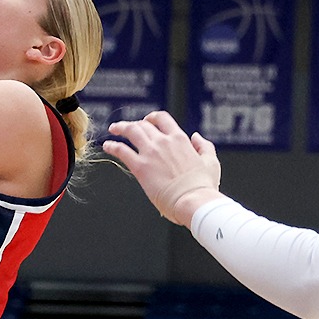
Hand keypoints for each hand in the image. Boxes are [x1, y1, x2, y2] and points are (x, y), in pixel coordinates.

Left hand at [101, 111, 223, 225]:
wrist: (193, 201)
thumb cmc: (203, 187)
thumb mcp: (211, 162)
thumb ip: (204, 146)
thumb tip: (196, 136)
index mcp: (180, 139)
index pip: (162, 119)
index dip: (152, 118)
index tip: (146, 120)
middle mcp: (163, 142)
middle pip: (143, 124)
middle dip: (133, 123)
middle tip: (125, 127)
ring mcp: (150, 153)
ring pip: (130, 132)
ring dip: (120, 128)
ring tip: (113, 129)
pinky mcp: (140, 167)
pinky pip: (122, 151)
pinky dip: (112, 146)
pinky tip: (107, 146)